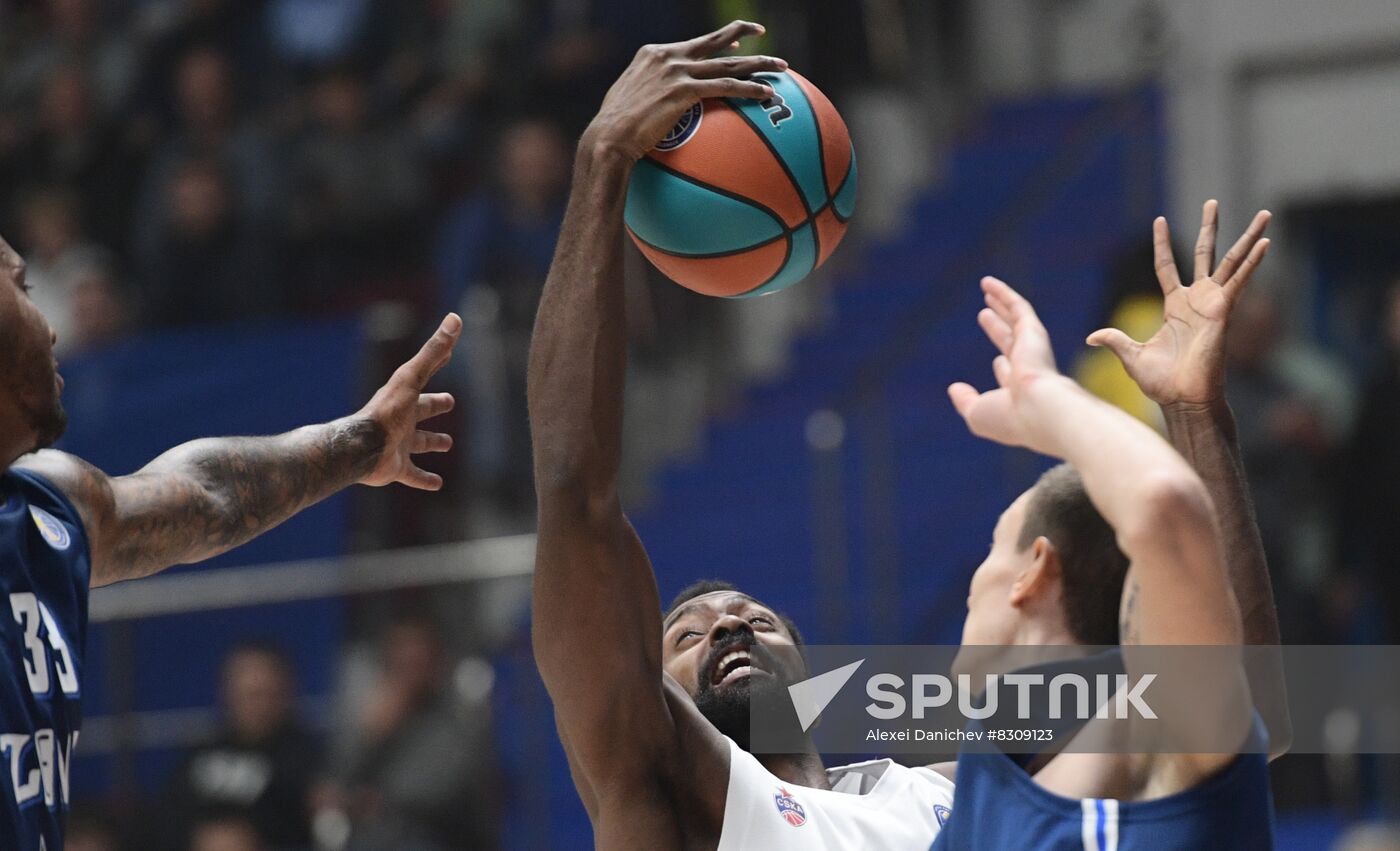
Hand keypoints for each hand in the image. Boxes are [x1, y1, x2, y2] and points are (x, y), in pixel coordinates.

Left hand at [357, 314, 460, 489]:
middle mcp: (401, 420)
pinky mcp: (395, 468)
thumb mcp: (413, 377)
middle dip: (434, 406)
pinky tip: (438, 485)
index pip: (423, 378)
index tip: (449, 356)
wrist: (362, 446)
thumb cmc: (388, 410)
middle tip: (449, 403)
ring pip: (418, 443)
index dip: (437, 366)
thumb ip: (434, 351)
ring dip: (432, 442)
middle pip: (421, 411)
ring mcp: (398, 444)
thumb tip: (455, 318)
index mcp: (404, 398)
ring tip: (447, 444)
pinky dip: (425, 480)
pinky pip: (413, 475)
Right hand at [582, 21, 786, 161]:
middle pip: (714, 42)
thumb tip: (657, 109)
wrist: (609, 138)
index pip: (693, 44)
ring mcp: (677, 71)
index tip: (737, 41)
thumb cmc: (615, 131)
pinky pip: (726, 86)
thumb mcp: (628, 102)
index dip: (719, 41)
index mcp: (653, 54)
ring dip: (759, 64)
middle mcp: (667, 56)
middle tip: (763, 32)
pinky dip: (750, 89)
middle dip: (743, 34)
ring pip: (728, 62)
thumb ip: (648, 95)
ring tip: (781, 68)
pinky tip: (767, 94)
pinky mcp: (685, 90)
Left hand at [948, 277, 1069, 452]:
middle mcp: (1030, 370)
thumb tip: (953, 388)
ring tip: (986, 289)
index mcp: (1021, 393)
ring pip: (1016, 320)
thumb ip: (965, 401)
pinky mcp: (1034, 332)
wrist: (1041, 411)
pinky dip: (1003, 293)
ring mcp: (1033, 349)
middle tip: (985, 315)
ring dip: (1002, 304)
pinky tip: (987, 283)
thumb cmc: (1010, 419)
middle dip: (1000, 329)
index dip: (1004, 368)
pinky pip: (1017, 307)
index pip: (1013, 376)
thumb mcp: (978, 414)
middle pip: (1012, 343)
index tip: (998, 362)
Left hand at [1086, 201, 1270, 407]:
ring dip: (1248, 238)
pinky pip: (1240, 282)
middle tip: (1213, 203)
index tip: (1159, 221)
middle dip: (1209, 228)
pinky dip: (1253, 263)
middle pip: (1204, 254)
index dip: (1163, 244)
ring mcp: (1213, 304)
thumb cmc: (1162, 383)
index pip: (1167, 266)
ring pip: (1231, 263)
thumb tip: (1091, 337)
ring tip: (1264, 214)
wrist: (1182, 399)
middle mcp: (1197, 300)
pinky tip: (1266, 243)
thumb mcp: (1131, 356)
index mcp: (1175, 307)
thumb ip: (1114, 340)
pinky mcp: (1225, 312)